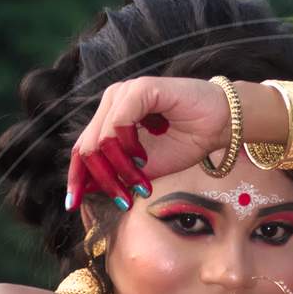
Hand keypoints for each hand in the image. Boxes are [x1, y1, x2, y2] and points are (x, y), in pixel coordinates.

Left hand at [66, 75, 232, 211]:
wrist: (220, 125)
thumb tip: (87, 190)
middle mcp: (112, 102)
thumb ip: (116, 174)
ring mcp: (124, 93)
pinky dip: (128, 147)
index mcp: (109, 117)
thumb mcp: (143, 168)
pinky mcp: (140, 89)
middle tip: (122, 200)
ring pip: (101, 139)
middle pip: (86, 146)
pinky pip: (119, 123)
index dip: (76, 176)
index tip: (73, 204)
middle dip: (102, 180)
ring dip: (118, 168)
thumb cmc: (185, 142)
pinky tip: (143, 159)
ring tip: (139, 183)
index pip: (82, 148)